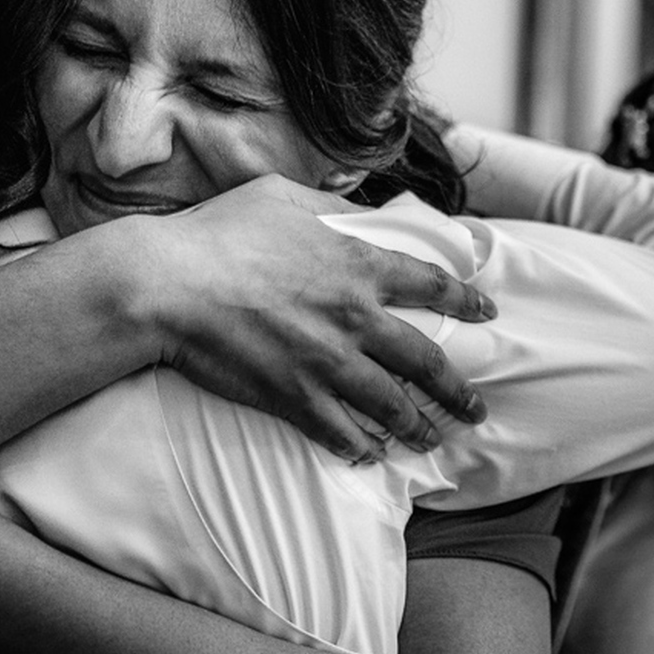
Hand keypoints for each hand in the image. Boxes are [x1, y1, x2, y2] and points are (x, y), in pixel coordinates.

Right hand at [126, 176, 494, 463]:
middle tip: (477, 408)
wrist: (167, 284)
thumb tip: (354, 208)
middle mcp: (354, 316)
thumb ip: (328, 204)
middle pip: (426, 361)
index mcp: (358, 264)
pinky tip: (369, 457)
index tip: (487, 313)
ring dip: (417, 427)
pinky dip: (359, 448)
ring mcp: (326, 362)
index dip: (465, 299)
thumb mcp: (282, 196)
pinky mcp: (294, 396)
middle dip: (458, 390)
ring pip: (391, 406)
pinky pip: (340, 432)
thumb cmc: (218, 231)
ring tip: (431, 439)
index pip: (431, 283)